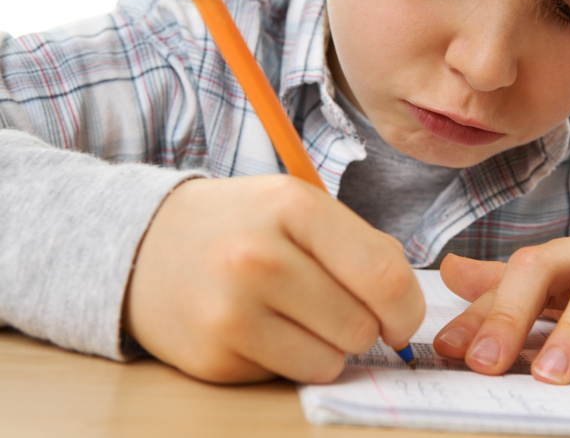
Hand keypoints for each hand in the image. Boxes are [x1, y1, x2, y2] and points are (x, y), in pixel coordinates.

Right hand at [122, 175, 423, 383]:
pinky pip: (292, 378)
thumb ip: (360, 246)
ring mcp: (231, 310)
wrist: (145, 245)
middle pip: (361, 326)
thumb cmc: (241, 226)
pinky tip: (262, 331)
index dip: (408, 309)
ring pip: (331, 361)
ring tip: (295, 317)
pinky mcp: (213, 356)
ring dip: (328, 348)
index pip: (385, 276)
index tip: (400, 318)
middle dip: (363, 327)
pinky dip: (291, 361)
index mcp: (293, 207)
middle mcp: (259, 258)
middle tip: (333, 308)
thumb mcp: (299, 207)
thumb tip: (407, 306)